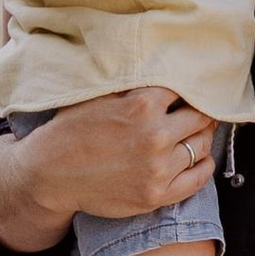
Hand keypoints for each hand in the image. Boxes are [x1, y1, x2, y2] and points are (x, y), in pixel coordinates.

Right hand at [0, 88, 214, 245]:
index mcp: (142, 105)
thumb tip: (159, 60)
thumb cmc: (72, 130)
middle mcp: (155, 136)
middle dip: (200, 111)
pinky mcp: (156, 195)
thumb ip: (130, 81)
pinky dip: (204, 165)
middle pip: (200, 117)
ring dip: (202, 136)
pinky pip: (198, 178)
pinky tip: (198, 157)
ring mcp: (158, 168)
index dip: (189, 88)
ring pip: (201, 146)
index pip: (185, 89)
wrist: (50, 175)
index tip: (191, 89)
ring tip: (196, 132)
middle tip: (198, 110)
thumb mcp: (97, 94)